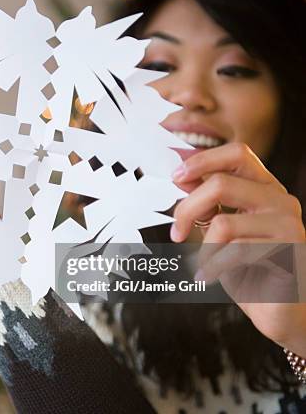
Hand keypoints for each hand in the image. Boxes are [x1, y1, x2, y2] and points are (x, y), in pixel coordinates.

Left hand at [171, 142, 305, 353]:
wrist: (280, 313)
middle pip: (221, 184)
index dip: (202, 161)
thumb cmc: (249, 271)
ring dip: (203, 248)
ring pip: (224, 222)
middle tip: (177, 232)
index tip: (176, 178)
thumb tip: (181, 177)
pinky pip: (236, 252)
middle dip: (187, 209)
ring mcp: (289, 227)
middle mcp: (281, 202)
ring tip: (203, 264)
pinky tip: (207, 278)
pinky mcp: (290, 253)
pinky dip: (213, 267)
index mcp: (265, 190)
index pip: (237, 153)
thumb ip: (208, 205)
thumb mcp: (221, 233)